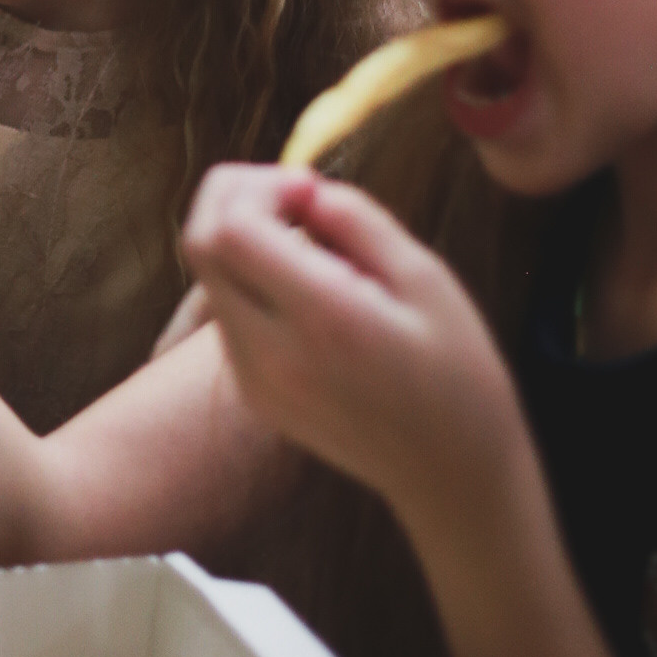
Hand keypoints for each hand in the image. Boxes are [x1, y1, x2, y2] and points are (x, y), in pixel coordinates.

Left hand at [179, 161, 529, 537]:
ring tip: (314, 248)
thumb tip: (299, 187)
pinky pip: (228, 316)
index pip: (228, 229)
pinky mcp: (254, 395)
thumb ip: (355, 219)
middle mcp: (272, 354)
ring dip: (242, 240)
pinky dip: (250, 282)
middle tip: (295, 198)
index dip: (256, 186)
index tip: (308, 188)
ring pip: (208, 279)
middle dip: (233, 199)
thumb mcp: (426, 276)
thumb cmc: (456, 367)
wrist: (451, 470)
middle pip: (199, 246)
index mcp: (322, 319)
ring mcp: (255, 381)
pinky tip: (309, 291)